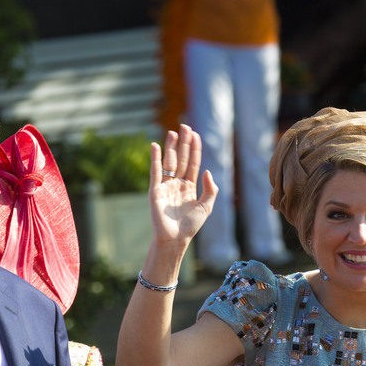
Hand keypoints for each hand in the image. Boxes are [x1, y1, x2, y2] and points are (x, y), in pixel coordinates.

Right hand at [148, 124, 217, 246]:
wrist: (175, 239)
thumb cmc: (190, 226)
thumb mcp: (206, 207)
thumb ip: (210, 190)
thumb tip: (207, 171)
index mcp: (188, 186)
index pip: (193, 163)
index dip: (194, 149)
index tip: (195, 134)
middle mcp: (176, 184)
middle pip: (181, 158)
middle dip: (183, 143)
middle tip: (185, 126)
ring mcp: (165, 186)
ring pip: (169, 162)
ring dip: (171, 147)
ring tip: (173, 132)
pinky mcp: (155, 190)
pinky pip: (155, 171)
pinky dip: (155, 158)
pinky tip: (156, 146)